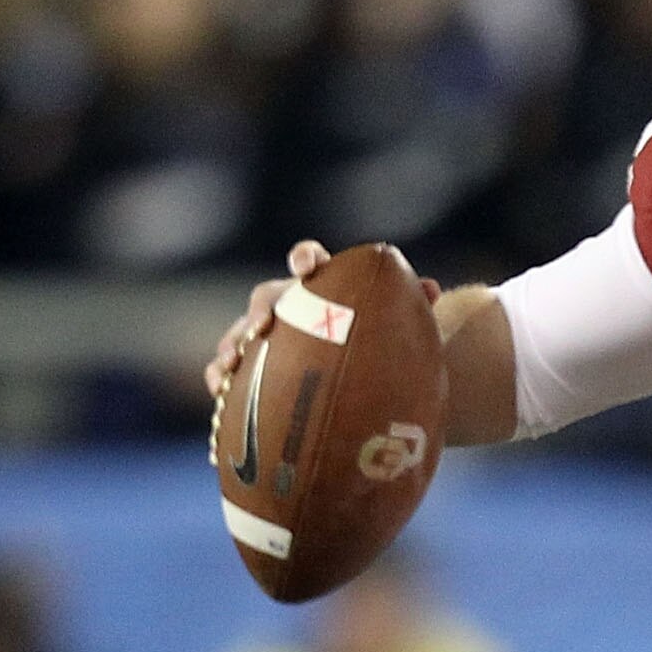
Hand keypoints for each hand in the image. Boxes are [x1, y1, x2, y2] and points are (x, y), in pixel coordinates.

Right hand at [202, 241, 442, 395]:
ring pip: (239, 334)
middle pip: (265, 296)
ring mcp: (267, 337)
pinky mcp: (253, 367)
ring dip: (230, 346)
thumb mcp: (400, 324)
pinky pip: (228, 372)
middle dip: (260, 308)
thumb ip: (413, 304)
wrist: (367, 370)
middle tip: (262, 327)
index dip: (304, 257)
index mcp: (321, 286)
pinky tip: (221, 394)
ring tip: (229, 365)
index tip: (305, 265)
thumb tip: (430, 288)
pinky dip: (220, 381)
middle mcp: (288, 306)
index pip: (309, 260)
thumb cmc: (382, 339)